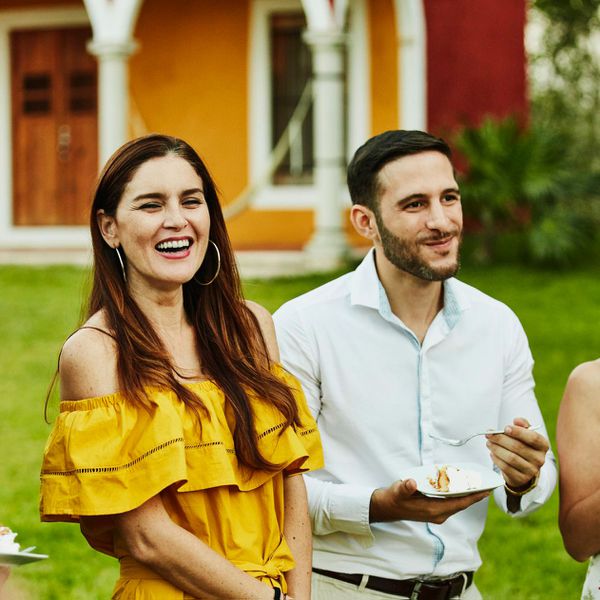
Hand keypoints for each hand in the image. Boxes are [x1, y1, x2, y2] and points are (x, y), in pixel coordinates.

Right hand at [370, 478, 489, 523]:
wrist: (387, 508)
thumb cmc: (394, 498)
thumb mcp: (398, 491)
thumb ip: (405, 487)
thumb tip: (411, 483)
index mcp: (433, 510)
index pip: (459, 503)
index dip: (473, 497)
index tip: (486, 490)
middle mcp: (438, 514)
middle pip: (462, 504)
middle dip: (475, 495)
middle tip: (488, 484)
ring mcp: (437, 514)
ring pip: (458, 504)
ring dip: (469, 496)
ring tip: (480, 485)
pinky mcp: (435, 511)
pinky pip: (453, 503)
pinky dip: (460, 496)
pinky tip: (463, 488)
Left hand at [486, 417, 547, 488]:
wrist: (523, 469)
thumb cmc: (523, 447)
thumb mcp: (525, 435)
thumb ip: (522, 425)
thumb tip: (517, 420)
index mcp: (543, 445)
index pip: (533, 438)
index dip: (518, 432)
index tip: (505, 428)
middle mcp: (540, 459)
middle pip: (518, 447)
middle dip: (500, 439)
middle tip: (489, 434)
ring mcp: (531, 470)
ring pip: (511, 458)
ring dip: (496, 448)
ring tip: (489, 443)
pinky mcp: (521, 478)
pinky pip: (506, 467)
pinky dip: (496, 458)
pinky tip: (492, 453)